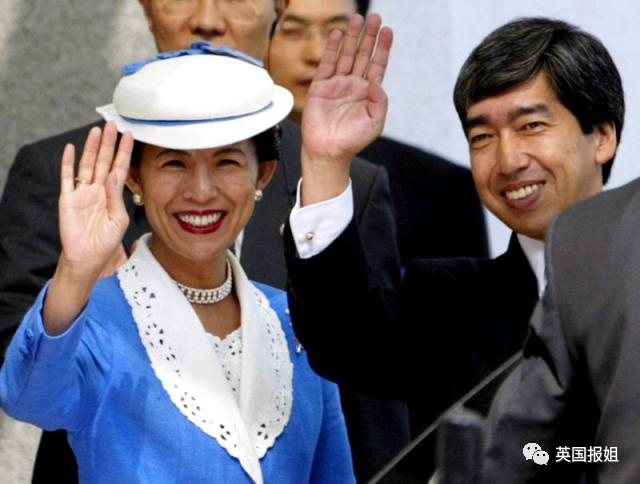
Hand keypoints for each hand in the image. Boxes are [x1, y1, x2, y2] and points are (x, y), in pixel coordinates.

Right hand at [43, 123, 132, 333]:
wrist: (88, 259)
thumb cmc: (106, 242)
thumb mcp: (118, 219)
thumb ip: (116, 197)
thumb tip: (113, 175)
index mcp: (112, 194)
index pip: (119, 168)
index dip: (124, 152)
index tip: (130, 135)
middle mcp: (97, 190)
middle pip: (104, 161)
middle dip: (108, 143)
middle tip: (113, 124)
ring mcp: (82, 193)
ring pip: (87, 165)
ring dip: (91, 148)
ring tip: (96, 131)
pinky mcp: (68, 200)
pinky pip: (67, 178)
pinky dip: (68, 163)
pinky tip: (71, 149)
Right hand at [300, 14, 392, 203]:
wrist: (328, 152)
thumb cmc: (352, 141)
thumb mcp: (375, 123)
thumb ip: (380, 102)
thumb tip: (377, 83)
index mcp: (368, 92)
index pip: (377, 64)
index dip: (382, 48)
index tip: (387, 31)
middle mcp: (353, 85)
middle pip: (362, 54)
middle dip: (368, 36)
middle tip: (375, 17)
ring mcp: (336, 85)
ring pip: (346, 55)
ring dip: (351, 37)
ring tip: (357, 19)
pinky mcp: (320, 87)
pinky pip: (327, 64)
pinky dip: (332, 49)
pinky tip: (337, 35)